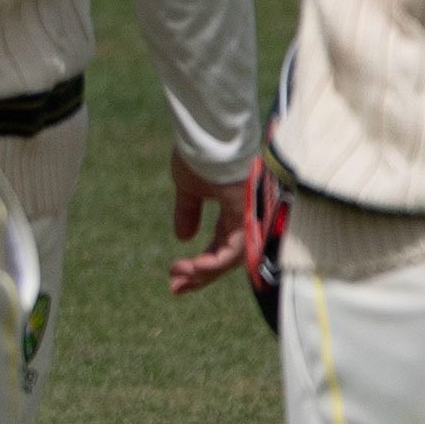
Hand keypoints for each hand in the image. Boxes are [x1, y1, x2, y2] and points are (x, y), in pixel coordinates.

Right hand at [169, 154, 256, 294]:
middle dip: (200, 275)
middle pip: (227, 257)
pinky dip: (216, 262)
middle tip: (174, 288)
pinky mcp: (248, 216)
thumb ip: (187, 211)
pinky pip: (237, 249)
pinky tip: (195, 268)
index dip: (200, 262)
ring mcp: (249, 217)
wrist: (207, 135)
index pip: (220, 245)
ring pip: (233, 258)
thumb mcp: (188, 187)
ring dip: (205, 272)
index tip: (175, 275)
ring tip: (179, 277)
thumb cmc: (200, 153)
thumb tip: (182, 237)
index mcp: (233, 208)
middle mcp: (245, 216)